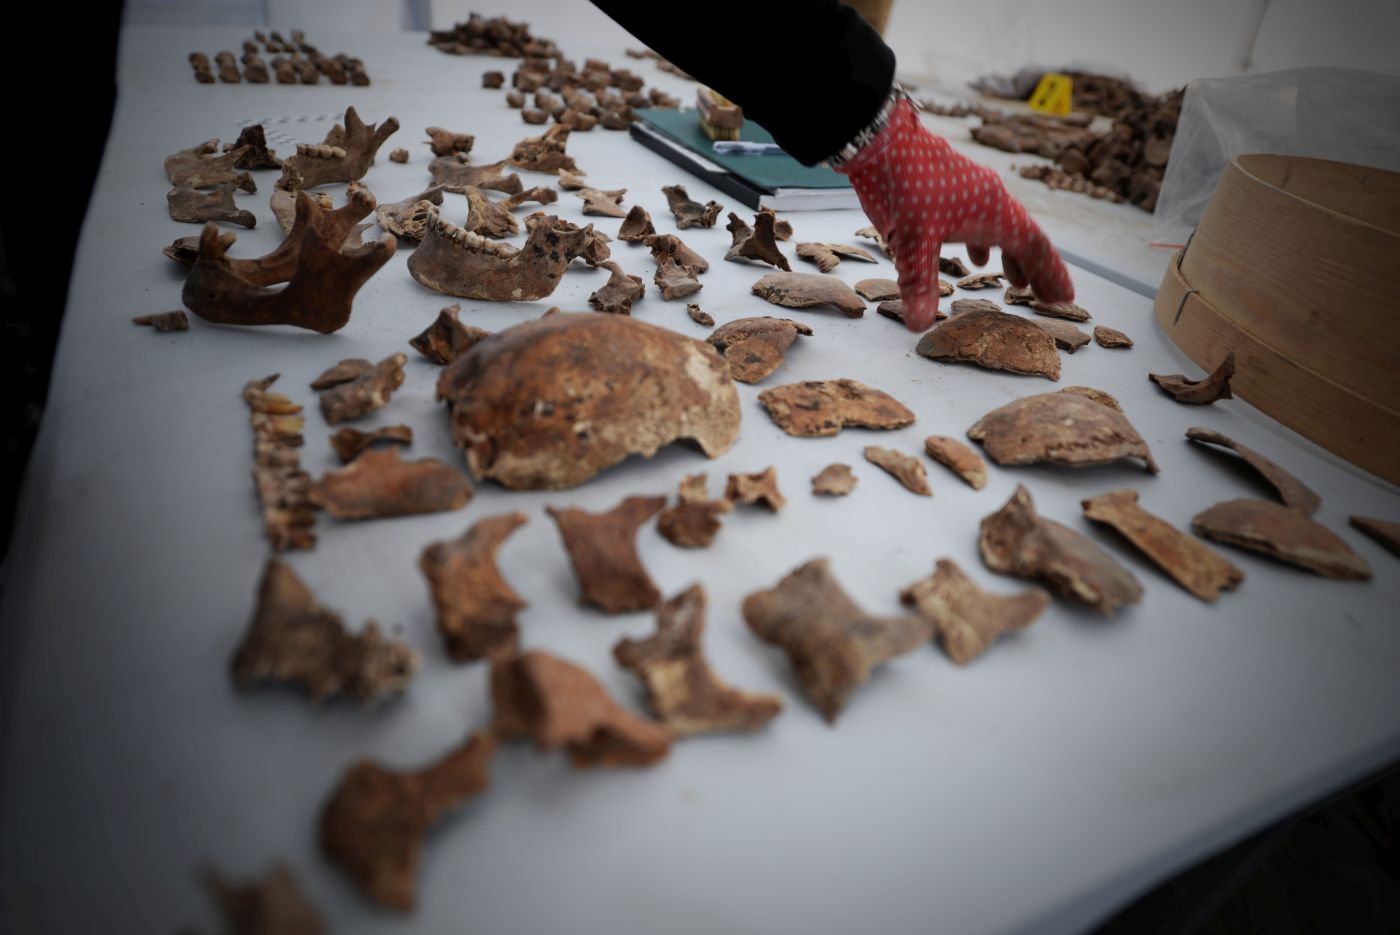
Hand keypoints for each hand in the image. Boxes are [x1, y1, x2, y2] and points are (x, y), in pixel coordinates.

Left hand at [834, 96, 1073, 330]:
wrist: (880, 137)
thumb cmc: (903, 185)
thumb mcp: (911, 241)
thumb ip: (919, 284)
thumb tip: (920, 325)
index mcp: (994, 212)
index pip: (1034, 247)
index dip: (1050, 274)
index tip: (1064, 298)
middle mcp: (990, 198)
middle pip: (1023, 238)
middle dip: (1036, 270)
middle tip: (1046, 298)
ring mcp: (972, 189)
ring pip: (1001, 227)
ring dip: (1010, 255)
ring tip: (1014, 281)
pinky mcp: (952, 186)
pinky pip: (979, 218)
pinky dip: (983, 240)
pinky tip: (973, 255)